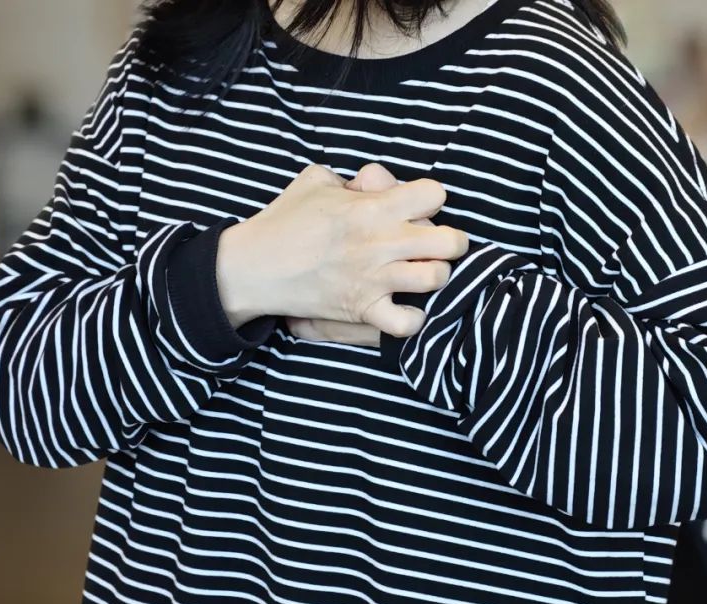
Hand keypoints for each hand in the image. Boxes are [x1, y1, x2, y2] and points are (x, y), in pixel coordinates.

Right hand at [216, 161, 467, 341]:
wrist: (253, 266)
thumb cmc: (284, 220)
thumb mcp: (315, 181)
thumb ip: (352, 177)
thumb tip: (376, 181)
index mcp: (370, 207)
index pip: (434, 194)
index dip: (432, 198)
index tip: (420, 206)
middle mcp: (379, 242)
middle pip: (449, 240)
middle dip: (452, 241)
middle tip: (439, 245)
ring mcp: (373, 278)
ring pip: (436, 278)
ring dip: (436, 276)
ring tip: (423, 274)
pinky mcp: (362, 309)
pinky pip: (406, 323)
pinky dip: (413, 319)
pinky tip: (405, 307)